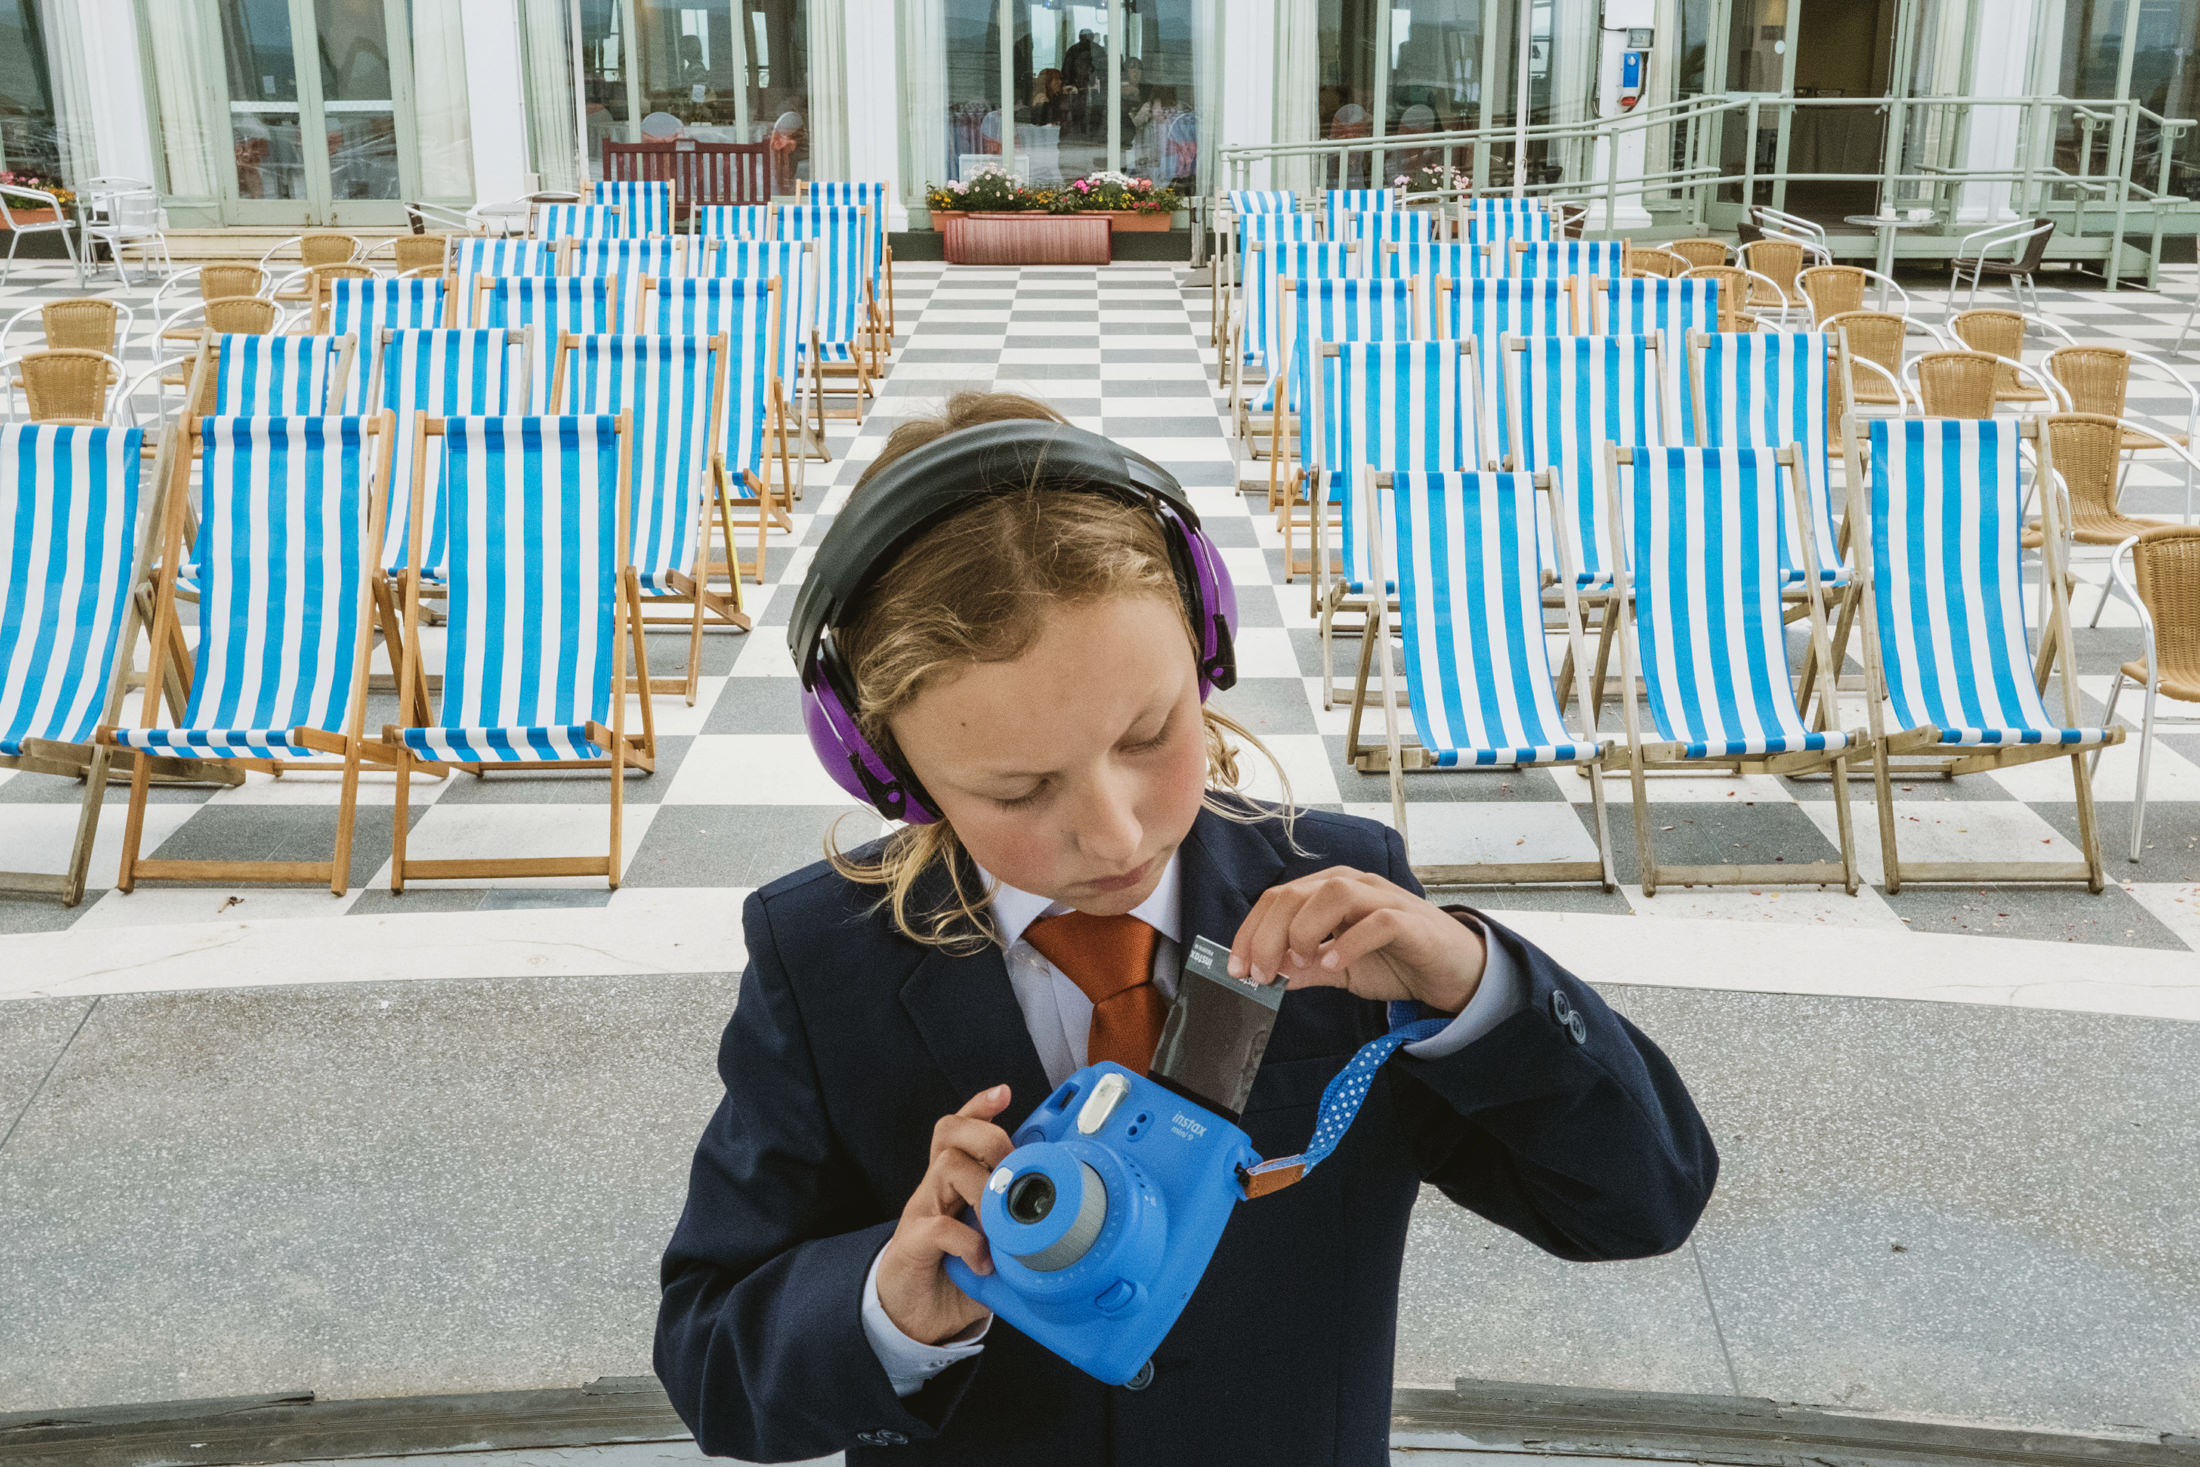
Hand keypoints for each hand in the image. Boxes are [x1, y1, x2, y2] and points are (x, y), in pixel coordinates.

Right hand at [875, 1084, 1013, 1346]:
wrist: (912, 1313)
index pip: (960, 1129)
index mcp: (954, 1182)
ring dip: (984, 1188)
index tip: (1004, 1093)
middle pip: (951, 1133)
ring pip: (947, 1167)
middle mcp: (935, 1187)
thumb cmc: (955, 1271)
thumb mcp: (992, 1244)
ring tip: (1000, 1220)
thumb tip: (1064, 1225)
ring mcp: (921, 1211)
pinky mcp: (911, 1243)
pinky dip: (968, 1240)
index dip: (980, 1107)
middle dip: (988, 1138)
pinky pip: (939, 1227)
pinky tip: (983, 1259)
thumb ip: (1017, 1229)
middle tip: (1009, 1168)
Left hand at [1226, 867, 1485, 1015]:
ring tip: (1299, 962)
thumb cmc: (1396, 960)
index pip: (1277, 899)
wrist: (1454, 971)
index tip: (1238, 969)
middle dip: (1268, 935)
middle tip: (1260, 974)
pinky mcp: (1409, 920)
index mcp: (1329, 891)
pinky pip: (1376, 920)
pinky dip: (1350, 941)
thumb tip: (1265, 976)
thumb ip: (1304, 968)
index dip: (1250, 932)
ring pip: (1332, 892)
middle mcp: (1353, 885)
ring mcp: (1382, 898)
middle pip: (1295, 894)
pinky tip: (1336, 963)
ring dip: (1304, 929)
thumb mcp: (1339, 968)